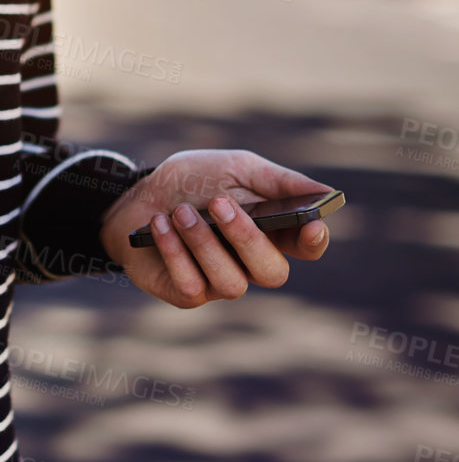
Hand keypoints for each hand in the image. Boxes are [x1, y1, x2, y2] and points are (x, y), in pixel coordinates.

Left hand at [99, 148, 332, 308]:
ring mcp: (219, 282)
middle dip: (246, 238)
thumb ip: (277, 181)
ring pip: (231, 284)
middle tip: (219, 204)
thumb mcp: (234, 168)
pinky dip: (174, 252)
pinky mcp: (187, 294)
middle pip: (271, 272)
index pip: (306, 246)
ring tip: (181, 212)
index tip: (311, 225)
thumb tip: (325, 191)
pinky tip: (159, 224)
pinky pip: (191, 286)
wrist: (136, 195)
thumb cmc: (192, 181)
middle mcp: (250, 263)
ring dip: (203, 243)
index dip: (314, 241)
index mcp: (271, 231)